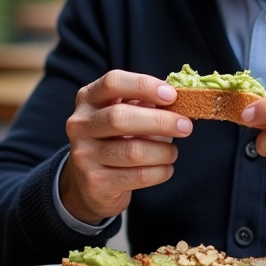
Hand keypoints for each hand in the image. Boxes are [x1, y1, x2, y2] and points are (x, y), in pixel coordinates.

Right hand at [60, 70, 191, 224]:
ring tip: (172, 152)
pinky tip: (165, 168)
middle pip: (120, 117)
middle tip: (185, 126)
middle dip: (160, 121)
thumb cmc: (115, 139)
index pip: (113, 82)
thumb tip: (181, 98)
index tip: (171, 95)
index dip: (144, 85)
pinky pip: (138, 176)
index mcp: (88, 99)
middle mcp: (80, 124)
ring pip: (133, 151)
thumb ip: (146, 103)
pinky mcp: (96, 182)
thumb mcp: (124, 113)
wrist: (90, 183)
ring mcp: (84, 155)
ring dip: (163, 151)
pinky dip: (160, 171)